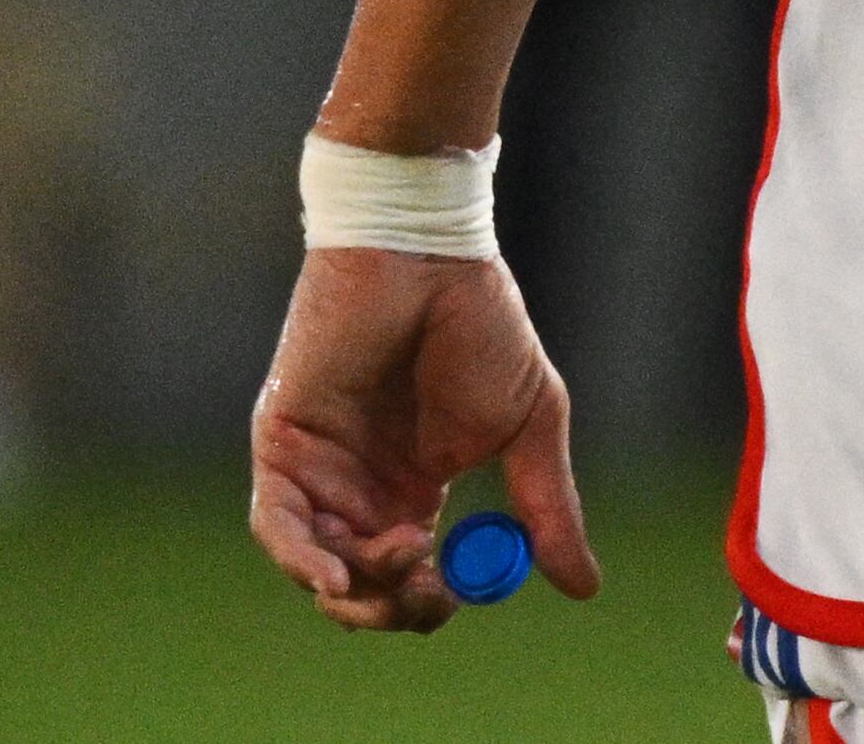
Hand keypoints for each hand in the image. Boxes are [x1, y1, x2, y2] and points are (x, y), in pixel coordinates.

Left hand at [248, 247, 599, 630]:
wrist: (429, 258)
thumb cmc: (482, 325)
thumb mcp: (530, 424)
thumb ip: (548, 506)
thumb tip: (585, 589)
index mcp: (417, 489)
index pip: (412, 576)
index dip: (432, 599)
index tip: (461, 591)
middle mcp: (360, 491)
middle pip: (359, 585)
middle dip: (391, 606)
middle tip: (427, 592)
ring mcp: (317, 470)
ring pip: (316, 566)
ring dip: (358, 587)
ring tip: (406, 556)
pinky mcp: (282, 446)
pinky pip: (277, 524)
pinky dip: (302, 560)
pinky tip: (338, 580)